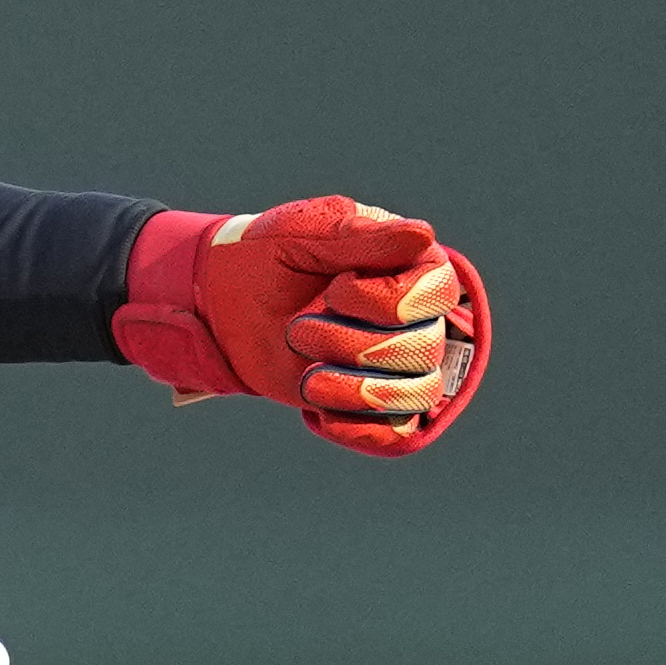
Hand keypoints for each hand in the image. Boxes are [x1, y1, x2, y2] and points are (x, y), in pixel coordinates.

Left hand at [117, 198, 493, 454]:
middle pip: (422, 348)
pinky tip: (319, 412)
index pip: (436, 294)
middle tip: (298, 329)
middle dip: (354, 346)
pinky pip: (396, 432)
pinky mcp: (372, 400)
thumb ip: (362, 237)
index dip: (386, 301)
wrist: (229, 298)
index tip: (335, 288)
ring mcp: (397, 362)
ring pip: (416, 393)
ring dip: (357, 391)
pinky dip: (360, 429)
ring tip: (308, 379)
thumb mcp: (307, 233)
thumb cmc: (272, 254)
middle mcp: (418, 316)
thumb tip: (422, 235)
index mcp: (413, 265)